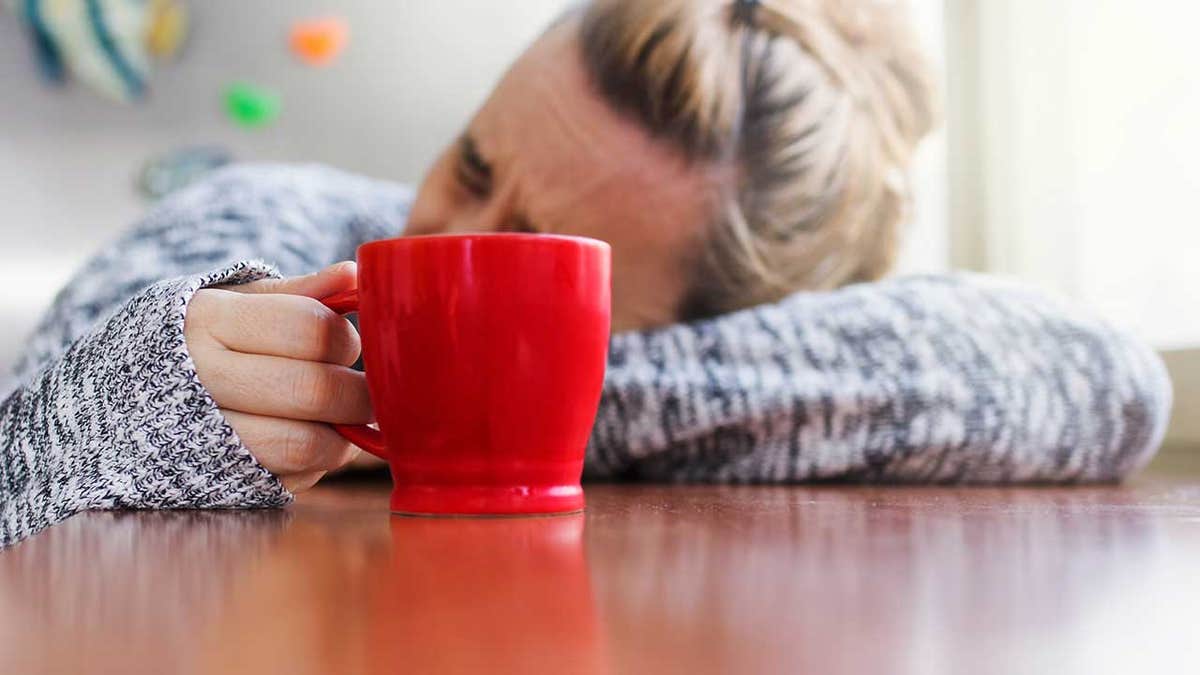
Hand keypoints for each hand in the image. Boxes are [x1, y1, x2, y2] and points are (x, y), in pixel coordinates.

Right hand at [185, 263, 369, 491]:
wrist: (127, 397)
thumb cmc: (205, 339)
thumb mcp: (238, 302)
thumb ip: (298, 293)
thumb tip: (352, 274)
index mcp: (207, 320)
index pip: (310, 328)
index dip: (346, 339)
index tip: (347, 345)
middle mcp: (199, 379)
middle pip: (314, 389)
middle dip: (358, 394)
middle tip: (366, 391)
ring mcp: (204, 436)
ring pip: (305, 443)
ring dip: (343, 436)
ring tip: (342, 418)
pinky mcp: (218, 480)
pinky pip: (292, 476)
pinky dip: (316, 462)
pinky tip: (309, 439)